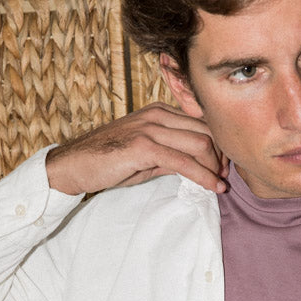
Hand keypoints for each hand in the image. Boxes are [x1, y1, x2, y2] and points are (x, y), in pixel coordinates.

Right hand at [45, 103, 228, 195]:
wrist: (74, 165)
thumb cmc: (107, 162)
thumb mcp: (145, 156)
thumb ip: (171, 156)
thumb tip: (195, 166)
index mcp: (159, 112)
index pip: (201, 123)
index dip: (218, 145)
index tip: (223, 166)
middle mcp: (157, 115)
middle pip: (206, 130)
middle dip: (221, 156)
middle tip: (226, 177)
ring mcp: (150, 128)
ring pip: (200, 144)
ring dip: (215, 168)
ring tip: (221, 185)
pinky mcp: (144, 147)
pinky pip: (183, 161)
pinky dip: (203, 176)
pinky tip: (213, 188)